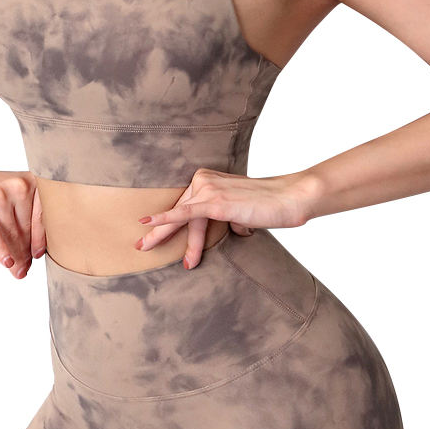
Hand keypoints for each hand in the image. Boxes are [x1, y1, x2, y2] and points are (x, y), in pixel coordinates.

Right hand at [0, 163, 45, 279]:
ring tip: (17, 270)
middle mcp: (16, 185)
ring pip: (11, 233)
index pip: (42, 216)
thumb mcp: (11, 195)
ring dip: (15, 255)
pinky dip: (0, 249)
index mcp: (30, 181)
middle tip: (24, 270)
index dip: (42, 239)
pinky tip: (6, 262)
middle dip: (26, 252)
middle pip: (26, 228)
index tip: (39, 255)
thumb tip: (33, 256)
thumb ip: (25, 219)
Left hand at [135, 168, 319, 268]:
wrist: (290, 199)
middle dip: (159, 230)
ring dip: (166, 238)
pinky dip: (165, 219)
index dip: (172, 222)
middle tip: (140, 244)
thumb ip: (231, 215)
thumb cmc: (271, 206)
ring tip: (145, 249)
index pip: (186, 205)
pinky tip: (148, 224)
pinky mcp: (215, 202)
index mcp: (209, 179)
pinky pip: (185, 213)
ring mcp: (209, 190)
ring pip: (181, 218)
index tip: (154, 234)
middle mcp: (205, 181)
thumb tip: (233, 227)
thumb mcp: (242, 211)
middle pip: (178, 210)